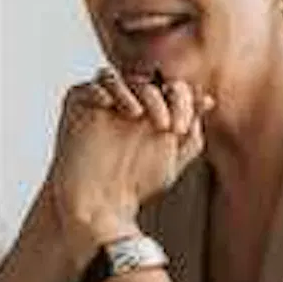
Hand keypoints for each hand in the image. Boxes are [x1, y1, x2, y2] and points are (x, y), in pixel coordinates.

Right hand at [43, 69, 208, 244]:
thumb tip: (205, 100)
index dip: (181, 100)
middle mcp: (128, 103)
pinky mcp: (77, 107)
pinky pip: (88, 87)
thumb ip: (191, 133)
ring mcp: (102, 103)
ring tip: (138, 115)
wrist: (99, 203)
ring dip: (133, 92)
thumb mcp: (173, 161)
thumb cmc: (135, 186)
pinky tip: (110, 107)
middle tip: (168, 127)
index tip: (182, 128)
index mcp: (152, 111)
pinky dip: (101, 91)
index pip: (169, 88)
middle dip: (161, 99)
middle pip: (147, 80)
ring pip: (117, 77)